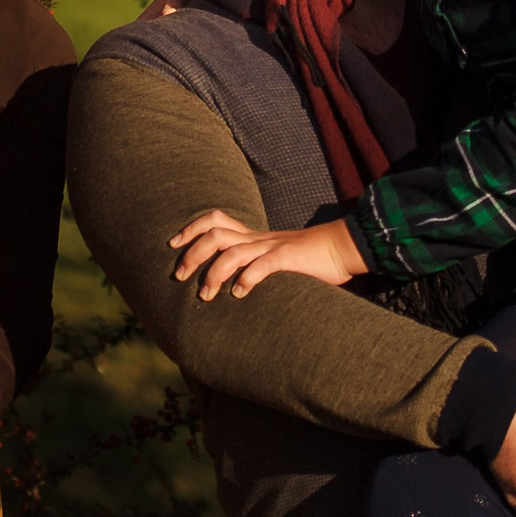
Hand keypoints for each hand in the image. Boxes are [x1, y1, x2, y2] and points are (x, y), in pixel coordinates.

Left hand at [171, 212, 366, 299]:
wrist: (342, 248)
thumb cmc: (308, 258)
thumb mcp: (275, 258)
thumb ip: (254, 265)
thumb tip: (232, 284)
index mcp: (252, 237)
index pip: (215, 220)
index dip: (191, 228)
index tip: (173, 244)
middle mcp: (257, 239)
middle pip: (214, 234)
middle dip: (192, 253)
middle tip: (181, 276)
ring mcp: (271, 247)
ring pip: (232, 251)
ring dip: (213, 273)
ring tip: (205, 295)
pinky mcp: (288, 258)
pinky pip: (262, 265)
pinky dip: (246, 279)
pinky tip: (238, 294)